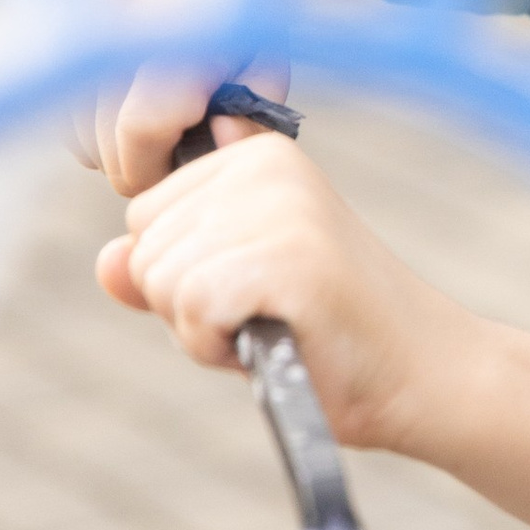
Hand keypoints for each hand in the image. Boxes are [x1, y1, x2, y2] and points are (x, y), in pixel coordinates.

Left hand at [96, 135, 485, 457]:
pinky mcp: (288, 256)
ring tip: (279, 325)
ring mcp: (280, 207)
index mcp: (256, 155)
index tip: (257, 288)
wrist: (422, 373)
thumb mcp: (234, 290)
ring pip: (162, 282)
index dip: (186, 274)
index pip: (144, 217)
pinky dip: (220, 346)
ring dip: (207, 330)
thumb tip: (107, 262)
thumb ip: (168, 270)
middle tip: (270, 314)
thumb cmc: (329, 335)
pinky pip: (192, 310)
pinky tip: (278, 340)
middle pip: (146, 250)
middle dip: (189, 305)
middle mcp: (265, 165)